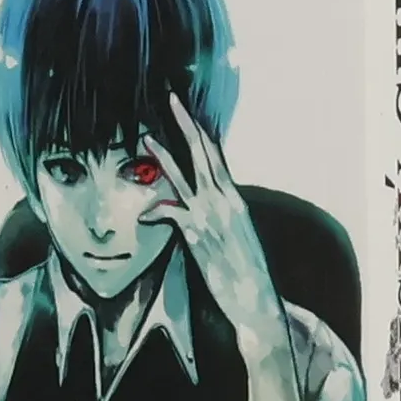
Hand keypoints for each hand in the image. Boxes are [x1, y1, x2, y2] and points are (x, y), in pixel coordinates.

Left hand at [141, 93, 290, 364]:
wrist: (257, 301)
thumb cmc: (248, 274)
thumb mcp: (238, 238)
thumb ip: (223, 220)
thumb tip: (211, 214)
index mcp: (236, 200)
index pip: (217, 158)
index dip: (202, 135)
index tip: (190, 116)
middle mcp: (224, 202)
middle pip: (203, 153)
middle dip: (186, 125)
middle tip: (173, 100)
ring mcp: (210, 216)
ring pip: (184, 176)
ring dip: (164, 154)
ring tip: (148, 136)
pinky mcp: (197, 235)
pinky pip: (170, 213)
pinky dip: (155, 210)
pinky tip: (142, 215)